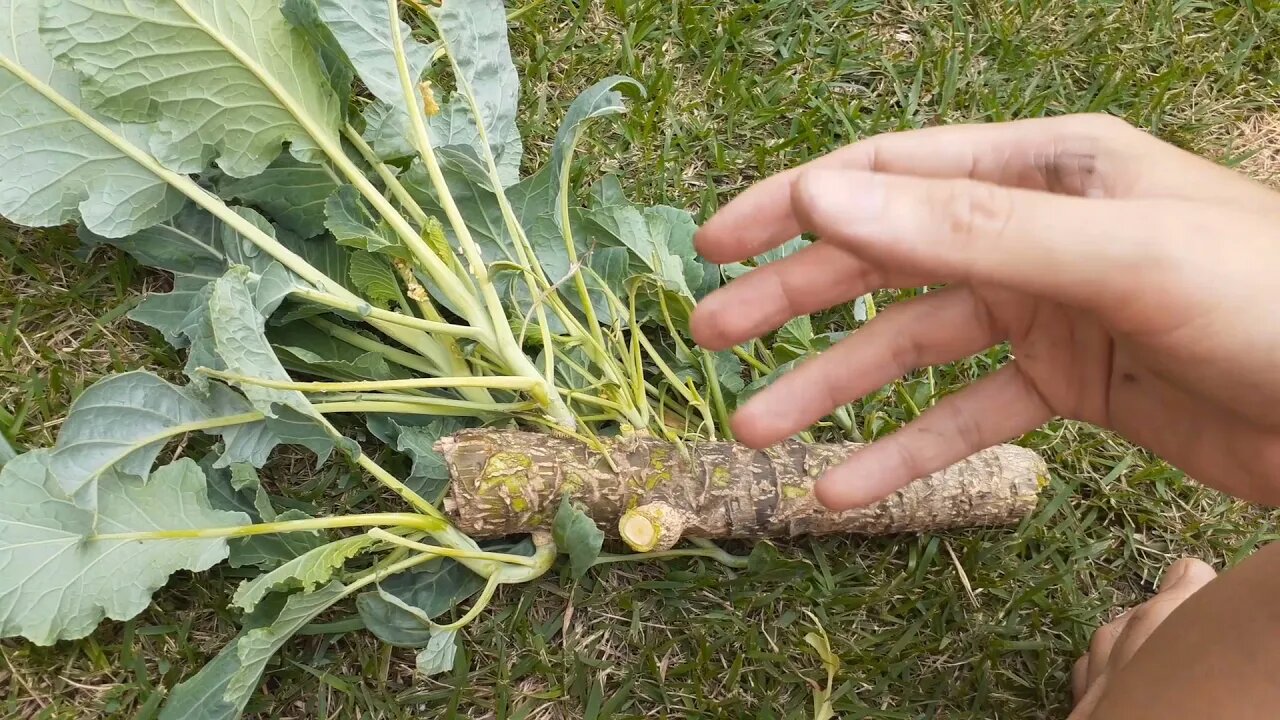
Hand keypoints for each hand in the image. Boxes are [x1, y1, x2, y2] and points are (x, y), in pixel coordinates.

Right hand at [690, 114, 1279, 509]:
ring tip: (757, 430)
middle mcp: (1037, 230)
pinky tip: (848, 488)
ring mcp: (1051, 309)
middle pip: (886, 261)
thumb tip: (827, 198)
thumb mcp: (1115, 255)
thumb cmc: (1265, 301)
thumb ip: (970, 232)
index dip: (795, 205)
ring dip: (835, 388)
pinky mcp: (1071, 385)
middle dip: (795, 299)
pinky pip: (970, 416)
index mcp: (1046, 166)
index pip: (891, 173)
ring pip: (915, 348)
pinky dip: (908, 450)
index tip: (715, 245)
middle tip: (711, 338)